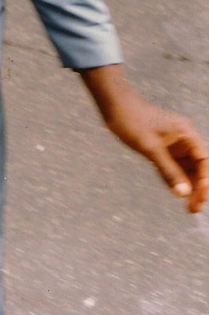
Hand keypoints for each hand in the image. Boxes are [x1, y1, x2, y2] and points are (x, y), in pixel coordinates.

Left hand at [81, 65, 208, 213]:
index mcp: (186, 133)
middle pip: (199, 167)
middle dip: (199, 188)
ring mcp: (174, 145)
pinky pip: (175, 168)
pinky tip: (176, 193)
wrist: (114, 105)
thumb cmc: (132, 120)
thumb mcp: (150, 148)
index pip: (204, 160)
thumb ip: (168, 171)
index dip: (206, 180)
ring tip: (189, 208)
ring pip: (188, 170)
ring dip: (189, 187)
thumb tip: (184, 193)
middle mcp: (184, 139)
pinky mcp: (163, 149)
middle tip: (193, 208)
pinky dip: (177, 181)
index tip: (200, 196)